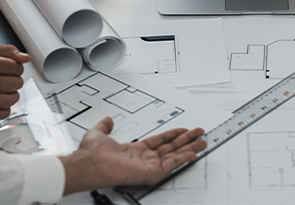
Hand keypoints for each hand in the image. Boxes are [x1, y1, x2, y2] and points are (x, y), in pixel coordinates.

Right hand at [0, 44, 29, 120]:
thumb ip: (5, 51)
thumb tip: (26, 57)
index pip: (11, 66)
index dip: (18, 67)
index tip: (15, 68)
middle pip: (12, 83)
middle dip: (17, 81)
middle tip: (11, 79)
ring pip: (8, 100)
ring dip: (14, 95)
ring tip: (8, 91)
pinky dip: (5, 109)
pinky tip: (1, 102)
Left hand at [60, 117, 206, 194]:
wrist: (91, 163)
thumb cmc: (92, 154)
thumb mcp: (98, 133)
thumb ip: (105, 127)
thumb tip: (107, 120)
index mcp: (134, 150)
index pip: (159, 141)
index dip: (172, 135)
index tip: (183, 130)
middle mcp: (143, 158)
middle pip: (171, 147)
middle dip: (186, 140)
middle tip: (199, 134)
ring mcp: (148, 166)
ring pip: (174, 155)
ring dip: (189, 148)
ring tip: (202, 142)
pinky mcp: (151, 173)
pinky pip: (171, 164)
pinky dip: (183, 159)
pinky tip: (193, 154)